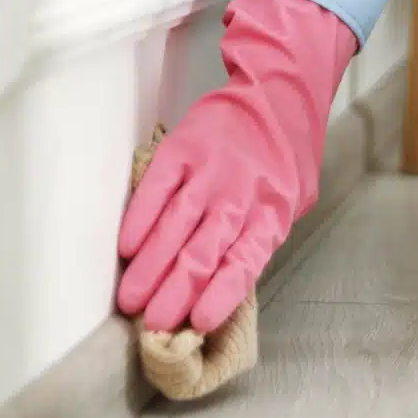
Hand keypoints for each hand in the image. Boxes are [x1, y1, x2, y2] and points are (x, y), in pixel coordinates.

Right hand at [116, 0, 356, 332]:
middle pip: (204, 252)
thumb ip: (260, 239)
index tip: (197, 322)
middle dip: (175, 292)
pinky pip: (158, 187)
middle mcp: (241, 196)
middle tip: (151, 324)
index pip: (245, 263)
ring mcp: (211, 171)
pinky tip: (126, 247)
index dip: (221, 294)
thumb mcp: (290, 203)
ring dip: (151, 266)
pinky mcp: (183, 149)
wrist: (279, 93)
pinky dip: (141, 218)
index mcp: (272, 215)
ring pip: (177, 226)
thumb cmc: (284, 160)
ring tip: (130, 300)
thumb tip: (223, 289)